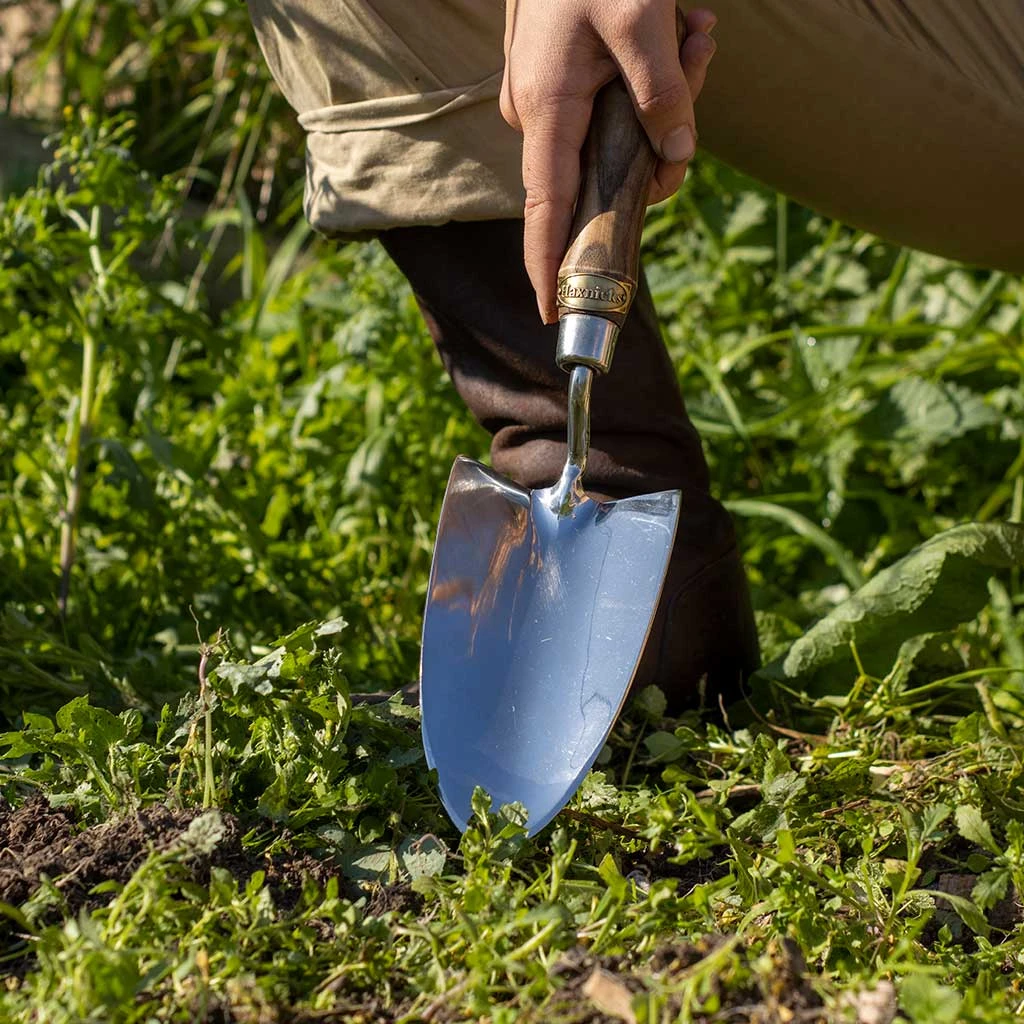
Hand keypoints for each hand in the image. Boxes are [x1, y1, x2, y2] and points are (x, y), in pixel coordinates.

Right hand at [500, 1, 716, 321]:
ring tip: (695, 28)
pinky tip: (681, 28)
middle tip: (700, 55)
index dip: (549, 264)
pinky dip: (653, 77)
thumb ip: (665, 94)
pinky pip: (612, 103)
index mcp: (548, 109)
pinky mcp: (562, 80)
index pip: (546, 209)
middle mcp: (540, 114)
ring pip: (618, 133)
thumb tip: (679, 158)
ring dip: (669, 94)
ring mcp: (549, 98)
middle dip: (665, 136)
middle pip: (606, 168)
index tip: (553, 313)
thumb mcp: (642, 18)